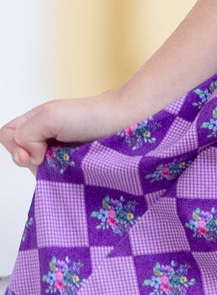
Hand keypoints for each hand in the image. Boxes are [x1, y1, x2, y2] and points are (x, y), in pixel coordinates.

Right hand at [1, 92, 141, 170]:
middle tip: (55, 155)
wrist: (126, 122)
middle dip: (33, 160)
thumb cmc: (90, 115)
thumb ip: (26, 135)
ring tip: (69, 161)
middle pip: (20, 155)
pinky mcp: (73, 168)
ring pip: (37, 170)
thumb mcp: (48, 117)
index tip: (38, 151)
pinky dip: (61, 178)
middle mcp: (45, 137)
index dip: (16, 145)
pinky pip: (56, 179)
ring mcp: (59, 153)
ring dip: (49, 170)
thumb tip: (30, 157)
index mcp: (36, 121)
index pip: (7, 136)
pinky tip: (74, 172)